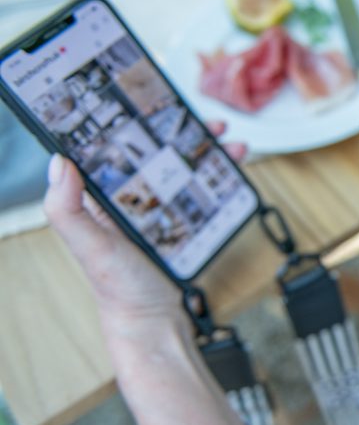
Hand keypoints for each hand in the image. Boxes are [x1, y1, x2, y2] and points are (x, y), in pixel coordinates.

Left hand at [42, 122, 246, 329]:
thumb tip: (58, 163)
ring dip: (210, 150)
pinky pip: (203, 189)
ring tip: (231, 142)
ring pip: (185, 166)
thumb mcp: (90, 247)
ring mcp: (160, 207)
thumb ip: (68, 209)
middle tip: (206, 121)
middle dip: (184, 130)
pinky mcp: (184, 220)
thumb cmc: (118, 288)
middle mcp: (132, 196)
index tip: (154, 102)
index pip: (115, 147)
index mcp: (103, 196)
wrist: (156, 321)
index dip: (134, 121)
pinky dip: (220, 175)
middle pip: (158, 150)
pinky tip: (235, 167)